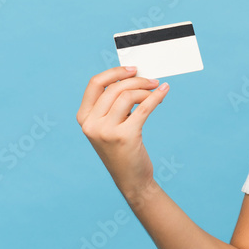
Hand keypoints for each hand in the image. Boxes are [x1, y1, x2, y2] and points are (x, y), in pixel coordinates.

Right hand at [76, 66, 169, 202]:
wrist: (131, 179)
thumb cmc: (122, 149)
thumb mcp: (109, 126)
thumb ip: (112, 105)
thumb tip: (134, 77)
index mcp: (83, 118)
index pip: (95, 84)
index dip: (114, 72)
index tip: (132, 69)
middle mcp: (90, 124)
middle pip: (114, 88)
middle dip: (136, 80)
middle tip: (152, 81)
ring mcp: (106, 131)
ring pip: (127, 96)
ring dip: (146, 89)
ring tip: (156, 90)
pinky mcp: (125, 137)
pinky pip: (143, 108)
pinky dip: (155, 97)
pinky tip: (164, 92)